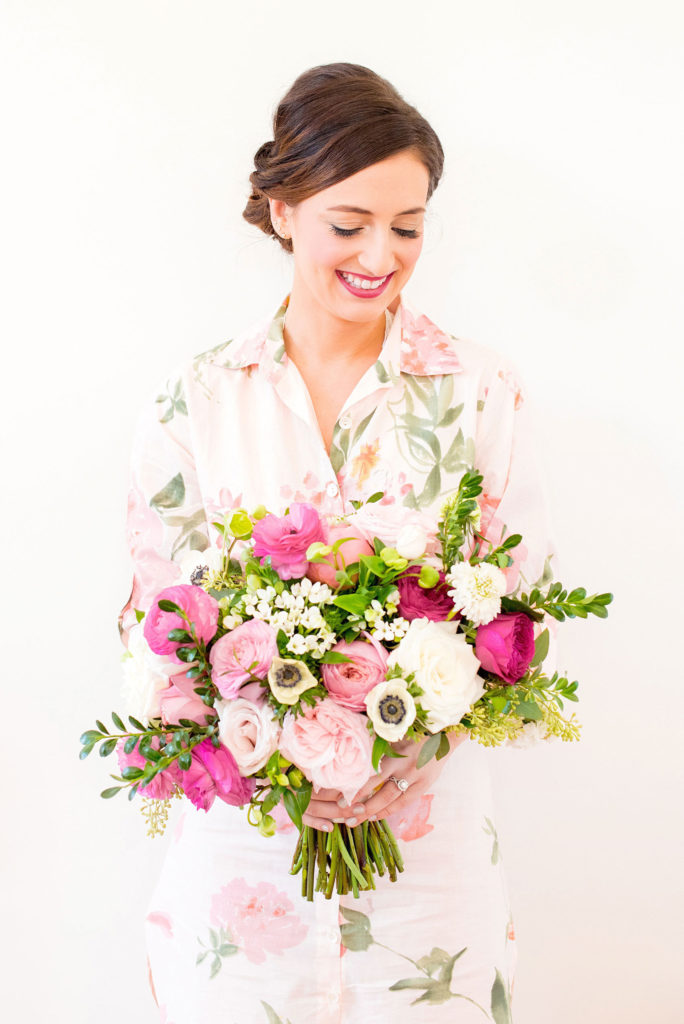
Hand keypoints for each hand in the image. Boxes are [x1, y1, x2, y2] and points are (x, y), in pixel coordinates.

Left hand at [300, 732, 466, 830]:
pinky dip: (390, 810)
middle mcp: (406, 768)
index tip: (341, 796)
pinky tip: (376, 817)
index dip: (358, 787)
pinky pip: (405, 802)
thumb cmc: (415, 730)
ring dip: (373, 811)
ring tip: (355, 820)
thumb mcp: (395, 733)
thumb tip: (352, 747)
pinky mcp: (424, 786)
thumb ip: (378, 742)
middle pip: (381, 791)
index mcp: (398, 753)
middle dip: (362, 804)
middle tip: (344, 813)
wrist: (445, 734)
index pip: (373, 774)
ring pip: (392, 800)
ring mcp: (416, 779)